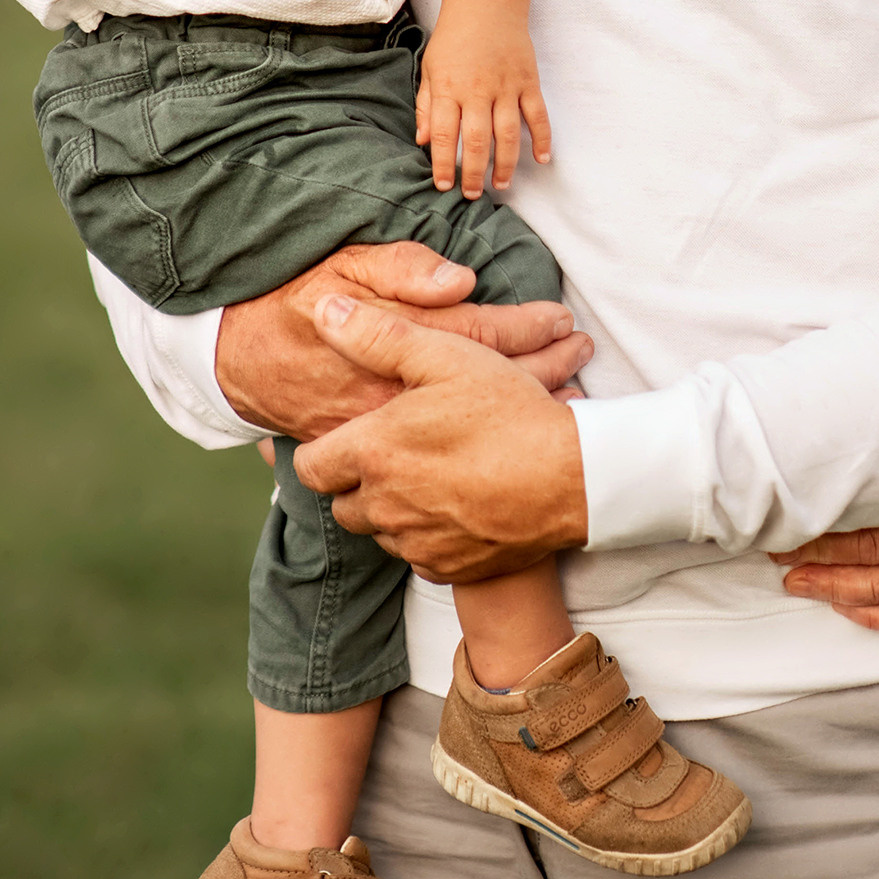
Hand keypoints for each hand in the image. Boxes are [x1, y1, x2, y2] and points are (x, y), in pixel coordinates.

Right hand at [215, 240, 592, 443]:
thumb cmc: (297, 301)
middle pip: (488, 384)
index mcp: (397, 339)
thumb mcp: (343, 265)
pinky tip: (519, 440)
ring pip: (472, 426)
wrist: (243, 361)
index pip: (479, 332)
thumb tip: (459, 280)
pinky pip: (443, 459)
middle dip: (545, 368)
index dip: (527, 326)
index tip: (563, 318)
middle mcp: (398, 392)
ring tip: (572, 396)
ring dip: (525, 410)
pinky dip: (487, 449)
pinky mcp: (377, 460)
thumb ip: (400, 269)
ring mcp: (388, 432)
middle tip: (583, 352)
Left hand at [292, 296, 588, 580]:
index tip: (354, 437)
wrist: (570, 478)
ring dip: (392, 508)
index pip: (308, 467)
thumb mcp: (446, 356)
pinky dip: (426, 535)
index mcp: (373, 452)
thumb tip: (325, 310)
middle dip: (357, 481)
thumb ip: (377, 336)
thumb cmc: (508, 410)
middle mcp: (384, 505)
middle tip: (398, 452)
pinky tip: (456, 503)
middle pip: (341, 503)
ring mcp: (414, 542)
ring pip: (379, 531)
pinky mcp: (445, 569)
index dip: (324, 450)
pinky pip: (416, 555)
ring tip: (432, 474)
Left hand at [417, 2, 551, 196]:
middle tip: (471, 194)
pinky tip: (542, 159)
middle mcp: (477, 90)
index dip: (442, 163)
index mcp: (449, 87)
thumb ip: (426, 104)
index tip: (443, 185)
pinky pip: (537, 115)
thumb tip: (421, 140)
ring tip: (501, 185)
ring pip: (507, 134)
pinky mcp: (528, 81)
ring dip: (505, 164)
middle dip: (473, 172)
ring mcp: (506, 86)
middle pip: (476, 140)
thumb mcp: (430, 67)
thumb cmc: (454, 37)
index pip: (443, 134)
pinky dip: (542, 138)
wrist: (487, 3)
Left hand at [774, 500, 878, 629]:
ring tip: (796, 582)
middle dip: (815, 556)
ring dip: (832, 589)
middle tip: (777, 551)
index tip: (788, 514)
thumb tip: (858, 427)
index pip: (869, 519)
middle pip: (866, 557)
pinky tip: (843, 608)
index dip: (824, 523)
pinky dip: (872, 616)